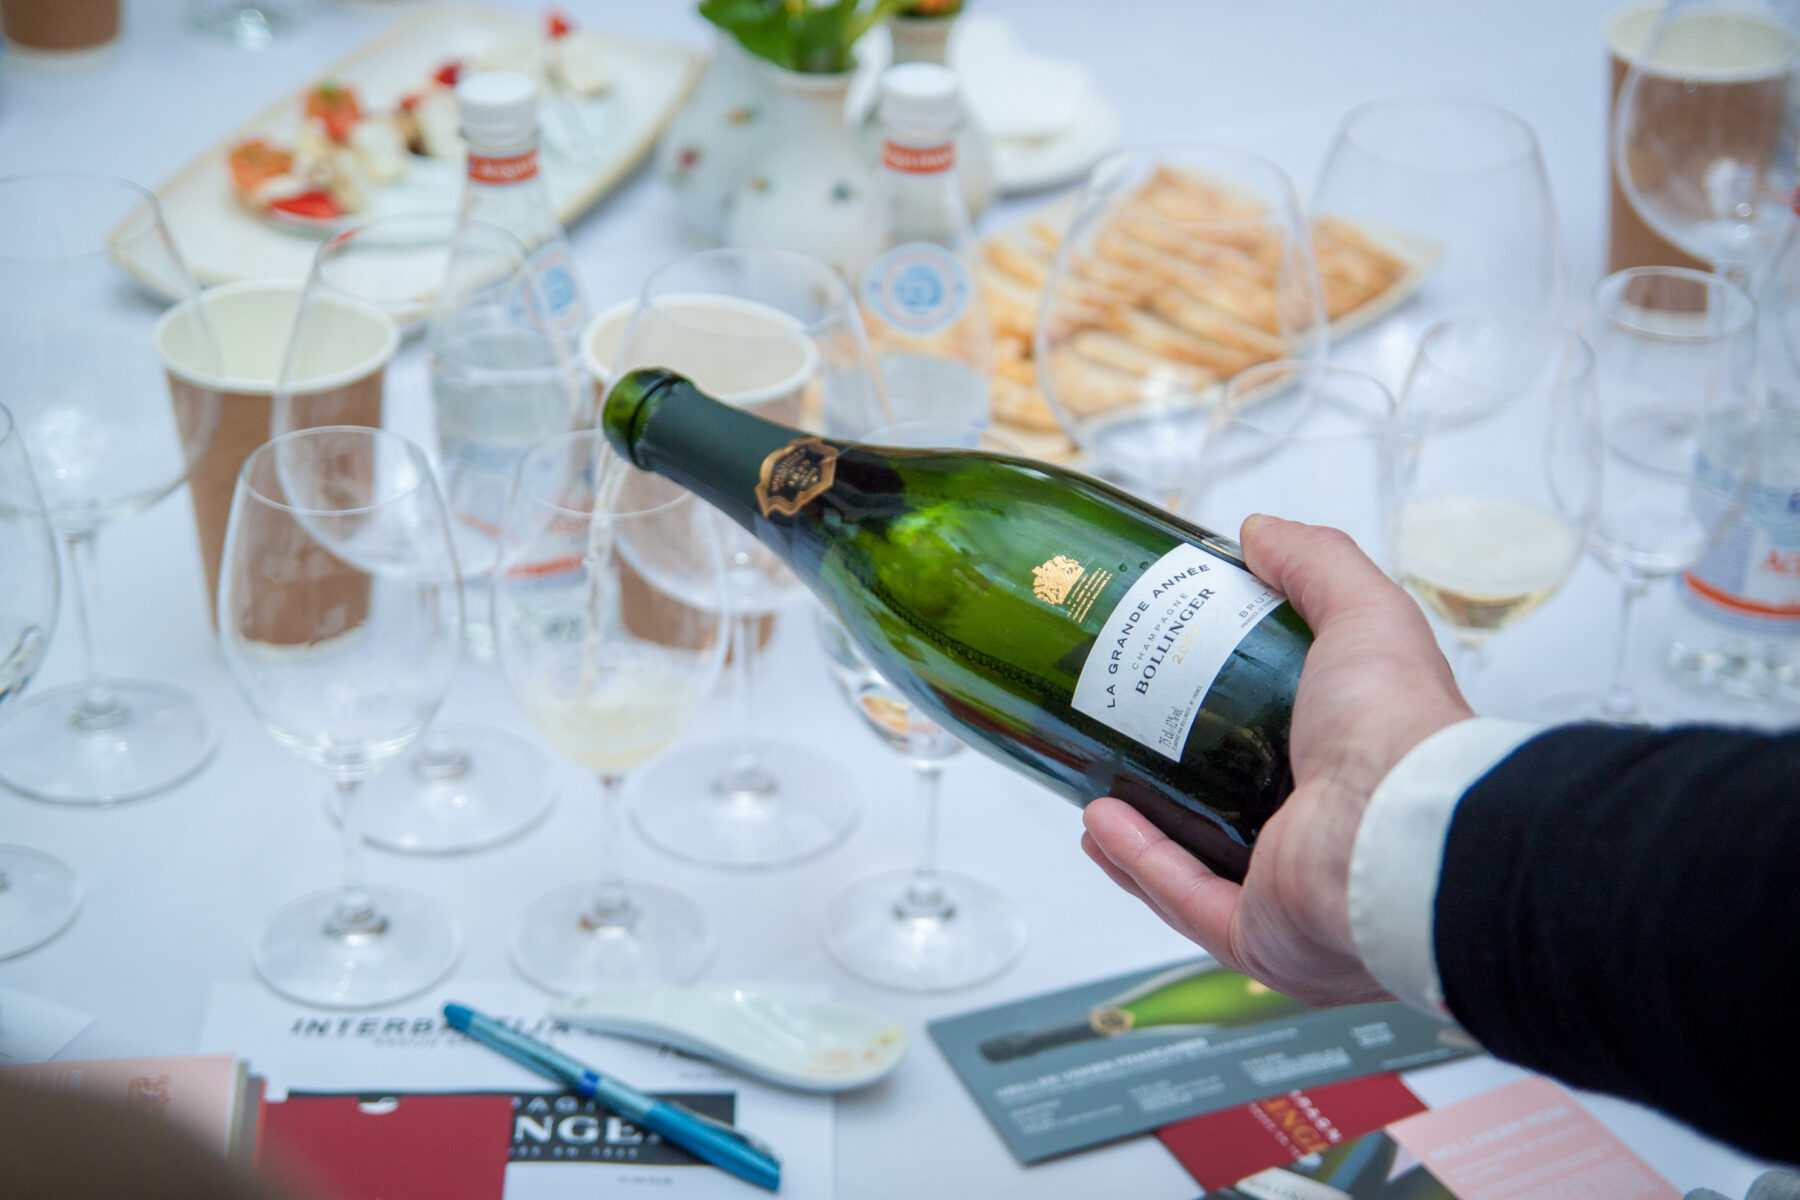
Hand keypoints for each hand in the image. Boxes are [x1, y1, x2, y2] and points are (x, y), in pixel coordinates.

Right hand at [1082, 515, 1471, 1005]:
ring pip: (1197, 872)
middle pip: (1233, 820)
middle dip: (1170, 787)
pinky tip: (1096, 826)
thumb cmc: (1402, 730)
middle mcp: (1329, 845)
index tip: (1169, 685)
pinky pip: (1183, 902)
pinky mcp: (1258, 938)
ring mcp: (1293, 899)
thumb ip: (1316, 564)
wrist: (1406, 831)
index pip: (1284, 756)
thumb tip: (1260, 531)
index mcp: (1357, 776)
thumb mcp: (1364, 615)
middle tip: (1117, 738)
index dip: (1222, 725)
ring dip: (1139, 836)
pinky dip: (1137, 865)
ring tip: (1093, 791)